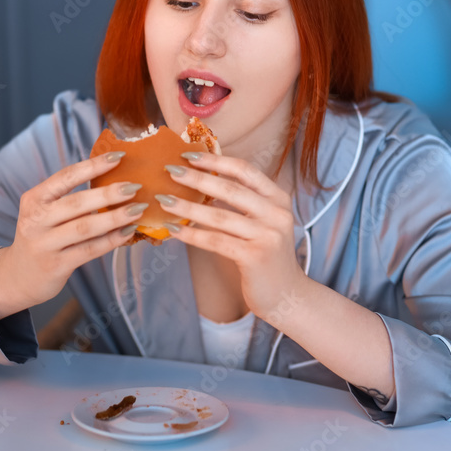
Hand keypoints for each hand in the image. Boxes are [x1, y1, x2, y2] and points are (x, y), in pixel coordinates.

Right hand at [0, 152, 146, 319]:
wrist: (18, 277)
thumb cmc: (42, 237)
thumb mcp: (44, 213)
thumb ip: (69, 199)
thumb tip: (114, 179)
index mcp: (34, 199)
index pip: (65, 177)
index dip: (93, 166)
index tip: (118, 156)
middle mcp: (36, 220)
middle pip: (77, 203)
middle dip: (108, 194)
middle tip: (135, 186)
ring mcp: (45, 244)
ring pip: (85, 228)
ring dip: (115, 217)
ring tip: (138, 209)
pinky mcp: (56, 265)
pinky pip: (89, 250)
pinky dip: (111, 240)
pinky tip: (128, 232)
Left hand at [157, 152, 304, 320]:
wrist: (287, 295)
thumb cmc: (268, 256)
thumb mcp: (264, 222)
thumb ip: (245, 202)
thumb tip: (204, 180)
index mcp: (279, 199)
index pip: (245, 171)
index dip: (216, 161)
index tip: (189, 154)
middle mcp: (277, 214)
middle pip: (230, 190)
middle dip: (196, 178)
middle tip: (169, 170)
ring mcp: (268, 236)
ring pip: (219, 216)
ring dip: (187, 207)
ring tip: (163, 199)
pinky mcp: (255, 257)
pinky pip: (215, 241)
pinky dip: (191, 235)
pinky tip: (173, 229)